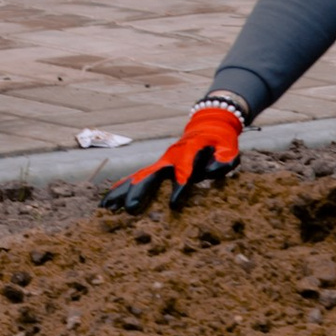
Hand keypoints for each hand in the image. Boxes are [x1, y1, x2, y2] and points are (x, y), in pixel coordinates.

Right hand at [101, 103, 242, 216]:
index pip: (182, 173)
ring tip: (107, 208)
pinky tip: (108, 202)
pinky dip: (121, 189)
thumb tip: (214, 171)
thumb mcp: (227, 148)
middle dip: (140, 193)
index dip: (179, 188)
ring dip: (122, 192)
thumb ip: (223, 159)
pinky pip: (136, 178)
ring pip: (138, 178)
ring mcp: (160, 162)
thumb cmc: (220, 141)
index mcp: (187, 155)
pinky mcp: (157, 167)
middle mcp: (169, 159)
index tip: (173, 206)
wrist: (208, 126)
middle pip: (151, 176)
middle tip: (130, 209)